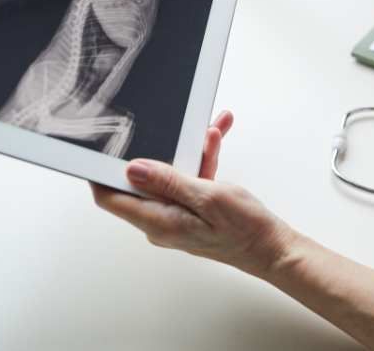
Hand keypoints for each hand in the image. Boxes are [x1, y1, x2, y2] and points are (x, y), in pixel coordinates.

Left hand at [90, 111, 296, 276]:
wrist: (275, 248)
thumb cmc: (246, 230)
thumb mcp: (208, 196)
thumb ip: (169, 181)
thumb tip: (132, 170)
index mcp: (158, 221)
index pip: (110, 198)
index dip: (98, 174)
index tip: (97, 148)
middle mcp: (160, 221)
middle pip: (140, 181)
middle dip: (155, 148)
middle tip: (164, 125)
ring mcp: (175, 215)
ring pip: (170, 175)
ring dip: (188, 151)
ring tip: (209, 129)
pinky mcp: (190, 210)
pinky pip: (187, 180)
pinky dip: (201, 160)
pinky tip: (215, 140)